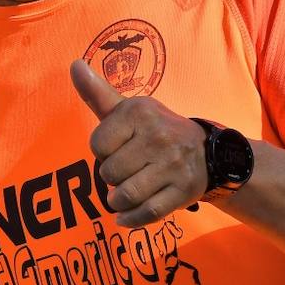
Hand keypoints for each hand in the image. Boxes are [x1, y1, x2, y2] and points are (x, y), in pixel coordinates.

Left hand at [70, 59, 207, 226]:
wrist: (210, 153)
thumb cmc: (156, 131)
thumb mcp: (129, 110)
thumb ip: (97, 93)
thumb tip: (74, 65)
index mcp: (140, 113)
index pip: (98, 145)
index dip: (102, 152)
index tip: (116, 149)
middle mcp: (158, 137)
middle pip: (109, 173)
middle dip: (111, 177)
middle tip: (125, 171)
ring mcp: (173, 166)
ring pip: (125, 195)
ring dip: (117, 201)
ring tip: (121, 196)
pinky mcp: (183, 191)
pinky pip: (147, 213)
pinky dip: (131, 219)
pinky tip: (124, 216)